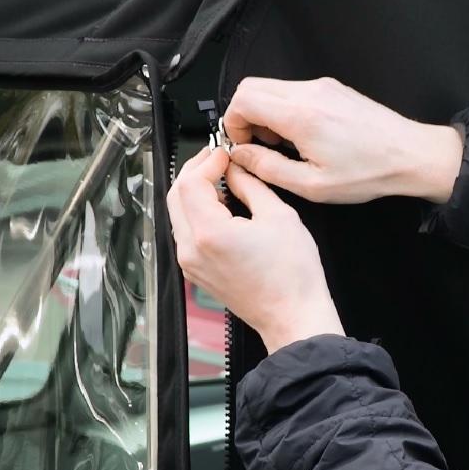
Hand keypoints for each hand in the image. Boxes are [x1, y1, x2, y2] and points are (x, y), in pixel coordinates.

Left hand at [167, 146, 343, 352]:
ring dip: (195, 192)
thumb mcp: (279, 216)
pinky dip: (198, 213)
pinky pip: (187, 233)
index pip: (191, 183)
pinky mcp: (197, 271)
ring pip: (178, 214)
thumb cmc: (292, 276)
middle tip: (217, 159)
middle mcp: (192, 249)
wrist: (293, 315)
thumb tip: (236, 170)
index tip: (223, 154)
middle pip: (176, 196)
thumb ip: (252, 185)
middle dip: (195, 172)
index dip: (206, 161)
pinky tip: (221, 206)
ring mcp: (191, 263)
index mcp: (210, 233)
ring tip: (221, 180)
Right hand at [224, 77, 463, 204]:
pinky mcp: (335, 89)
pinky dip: (286, 109)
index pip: (242, 99)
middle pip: (252, 86)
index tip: (243, 146)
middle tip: (258, 144)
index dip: (232, 123)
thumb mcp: (313, 185)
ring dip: (266, 113)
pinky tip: (302, 136)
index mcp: (301, 115)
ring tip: (282, 144)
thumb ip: (269, 168)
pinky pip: (295, 91)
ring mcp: (324, 87)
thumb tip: (241, 156)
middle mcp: (311, 92)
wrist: (412, 155)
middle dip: (244, 115)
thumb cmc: (371, 172)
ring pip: (273, 87)